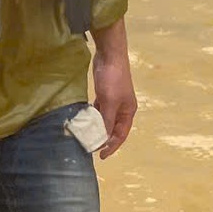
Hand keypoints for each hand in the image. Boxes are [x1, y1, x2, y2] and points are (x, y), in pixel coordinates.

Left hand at [90, 20, 137, 156]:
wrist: (110, 55)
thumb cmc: (112, 79)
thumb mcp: (109, 102)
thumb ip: (106, 120)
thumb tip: (103, 138)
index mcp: (128, 112)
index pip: (120, 135)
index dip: (112, 147)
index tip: (101, 157)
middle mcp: (122, 108)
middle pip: (113, 128)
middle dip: (103, 139)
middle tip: (90, 148)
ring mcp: (113, 100)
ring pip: (105, 119)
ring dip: (97, 127)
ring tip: (85, 137)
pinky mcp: (104, 92)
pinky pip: (99, 109)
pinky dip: (92, 116)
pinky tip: (84, 120)